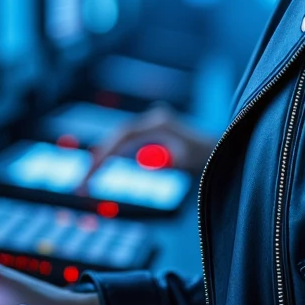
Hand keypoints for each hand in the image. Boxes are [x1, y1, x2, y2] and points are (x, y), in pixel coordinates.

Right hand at [76, 101, 215, 193]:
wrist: (223, 149)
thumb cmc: (210, 156)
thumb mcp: (191, 160)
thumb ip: (170, 159)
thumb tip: (145, 160)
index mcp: (160, 123)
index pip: (122, 136)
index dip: (104, 154)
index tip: (91, 174)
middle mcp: (153, 120)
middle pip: (116, 138)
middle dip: (97, 160)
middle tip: (82, 184)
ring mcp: (152, 127)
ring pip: (119, 142)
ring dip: (104, 160)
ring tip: (86, 181)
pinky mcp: (153, 135)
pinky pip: (127, 146)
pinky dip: (114, 158)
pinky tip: (100, 170)